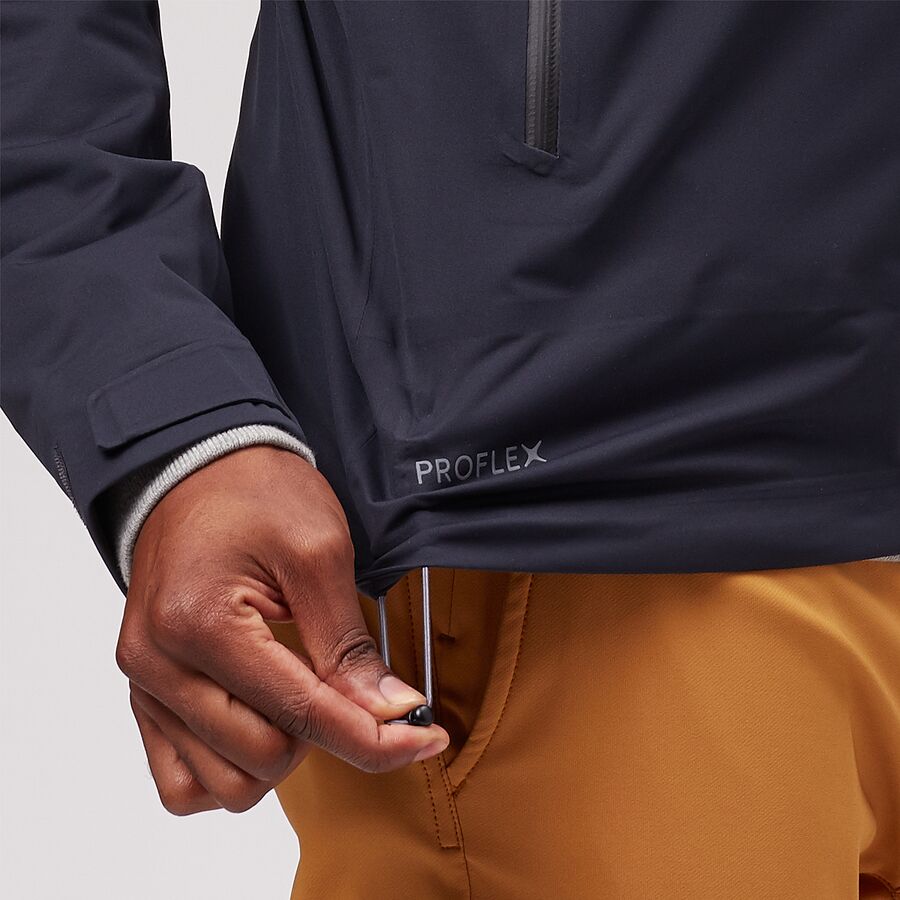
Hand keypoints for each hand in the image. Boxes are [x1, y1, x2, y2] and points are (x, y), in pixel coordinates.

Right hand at [115, 445, 448, 814]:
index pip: (301, 714)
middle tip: (349, 684)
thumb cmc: (255, 494)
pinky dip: (228, 770)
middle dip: (326, 734)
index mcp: (200, 623)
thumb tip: (391, 711)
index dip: (375, 737)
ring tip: (301, 697)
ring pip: (222, 785)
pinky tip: (261, 725)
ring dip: (277, 756)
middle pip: (263, 756)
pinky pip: (181, 781)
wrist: (199, 468)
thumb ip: (350, 643)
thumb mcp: (319, 552)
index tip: (424, 739)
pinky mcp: (145, 692)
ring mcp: (145, 684)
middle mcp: (158, 665)